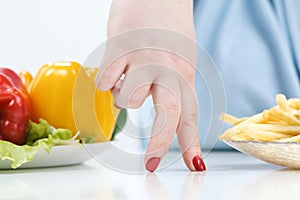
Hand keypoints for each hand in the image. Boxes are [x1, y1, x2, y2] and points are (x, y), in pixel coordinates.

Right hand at [95, 0, 205, 171]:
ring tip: (125, 77)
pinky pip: (105, 81)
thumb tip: (133, 110)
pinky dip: (105, 79)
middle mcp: (168, 67)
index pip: (189, 115)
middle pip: (168, 113)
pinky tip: (114, 65)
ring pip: (125, 99)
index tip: (194, 167)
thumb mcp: (177, 60)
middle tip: (151, 163)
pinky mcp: (120, 46)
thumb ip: (164, 87)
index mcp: (184, 73)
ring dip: (120, 96)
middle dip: (159, 143)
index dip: (190, 144)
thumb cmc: (166, 29)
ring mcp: (144, 57)